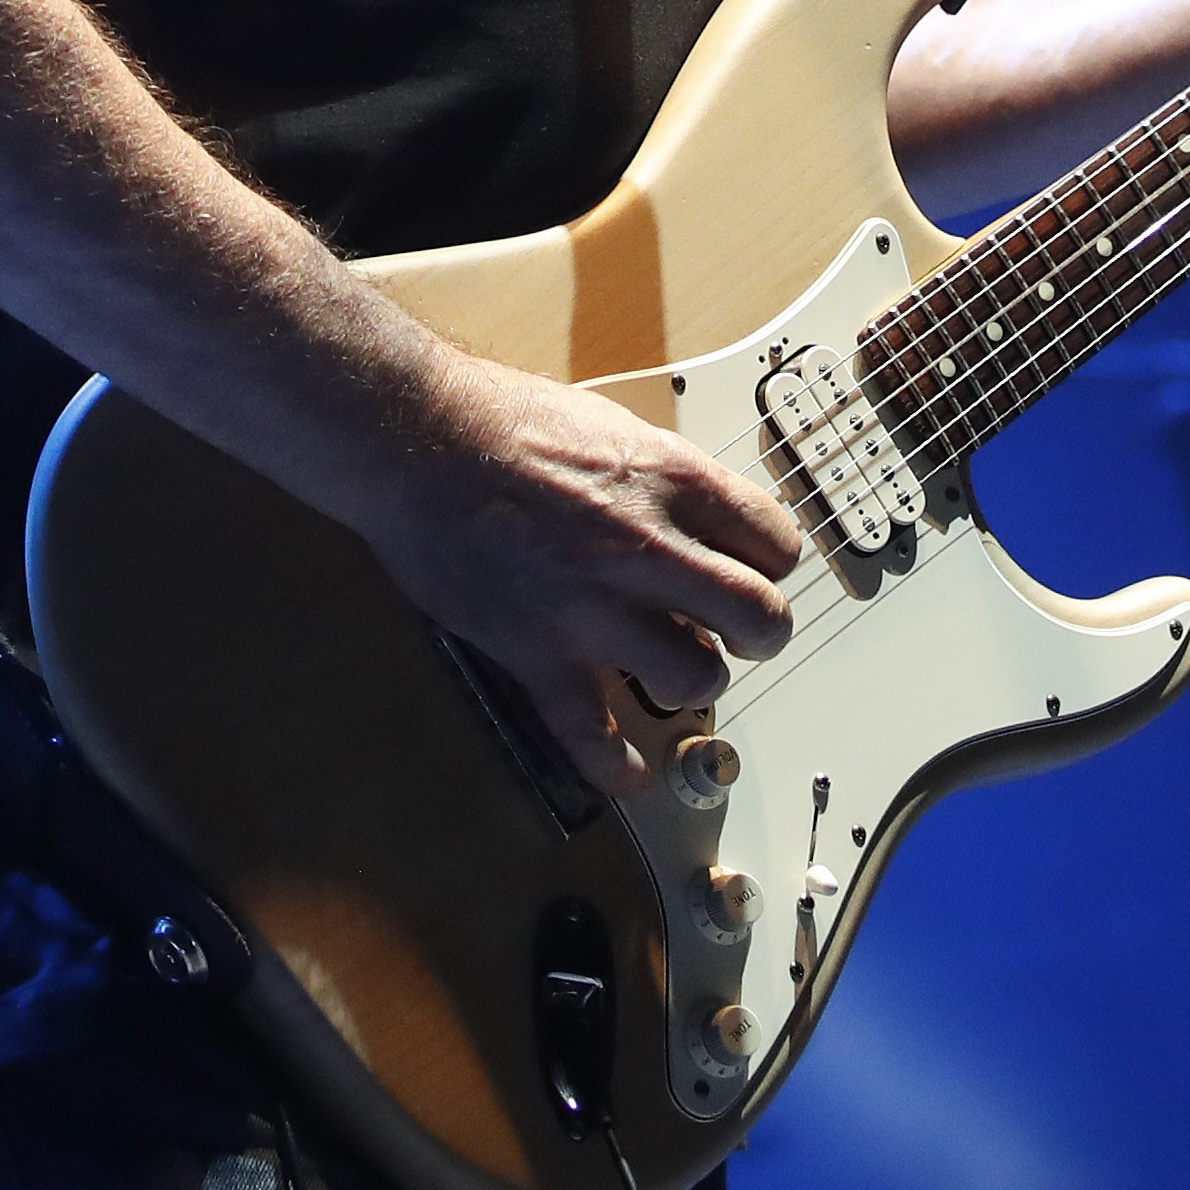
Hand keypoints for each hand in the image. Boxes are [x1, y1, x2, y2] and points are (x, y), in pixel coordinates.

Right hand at [346, 351, 809, 792]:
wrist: (413, 437)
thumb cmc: (497, 418)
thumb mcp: (610, 425)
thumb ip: (663, 479)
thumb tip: (698, 517)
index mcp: (671, 479)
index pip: (776, 541)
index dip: (772, 562)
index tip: (759, 571)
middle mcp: (647, 545)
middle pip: (760, 617)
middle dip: (760, 631)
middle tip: (740, 632)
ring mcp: (594, 606)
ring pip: (696, 678)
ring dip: (693, 680)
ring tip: (675, 671)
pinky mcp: (540, 653)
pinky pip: (593, 735)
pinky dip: (617, 766)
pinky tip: (629, 771)